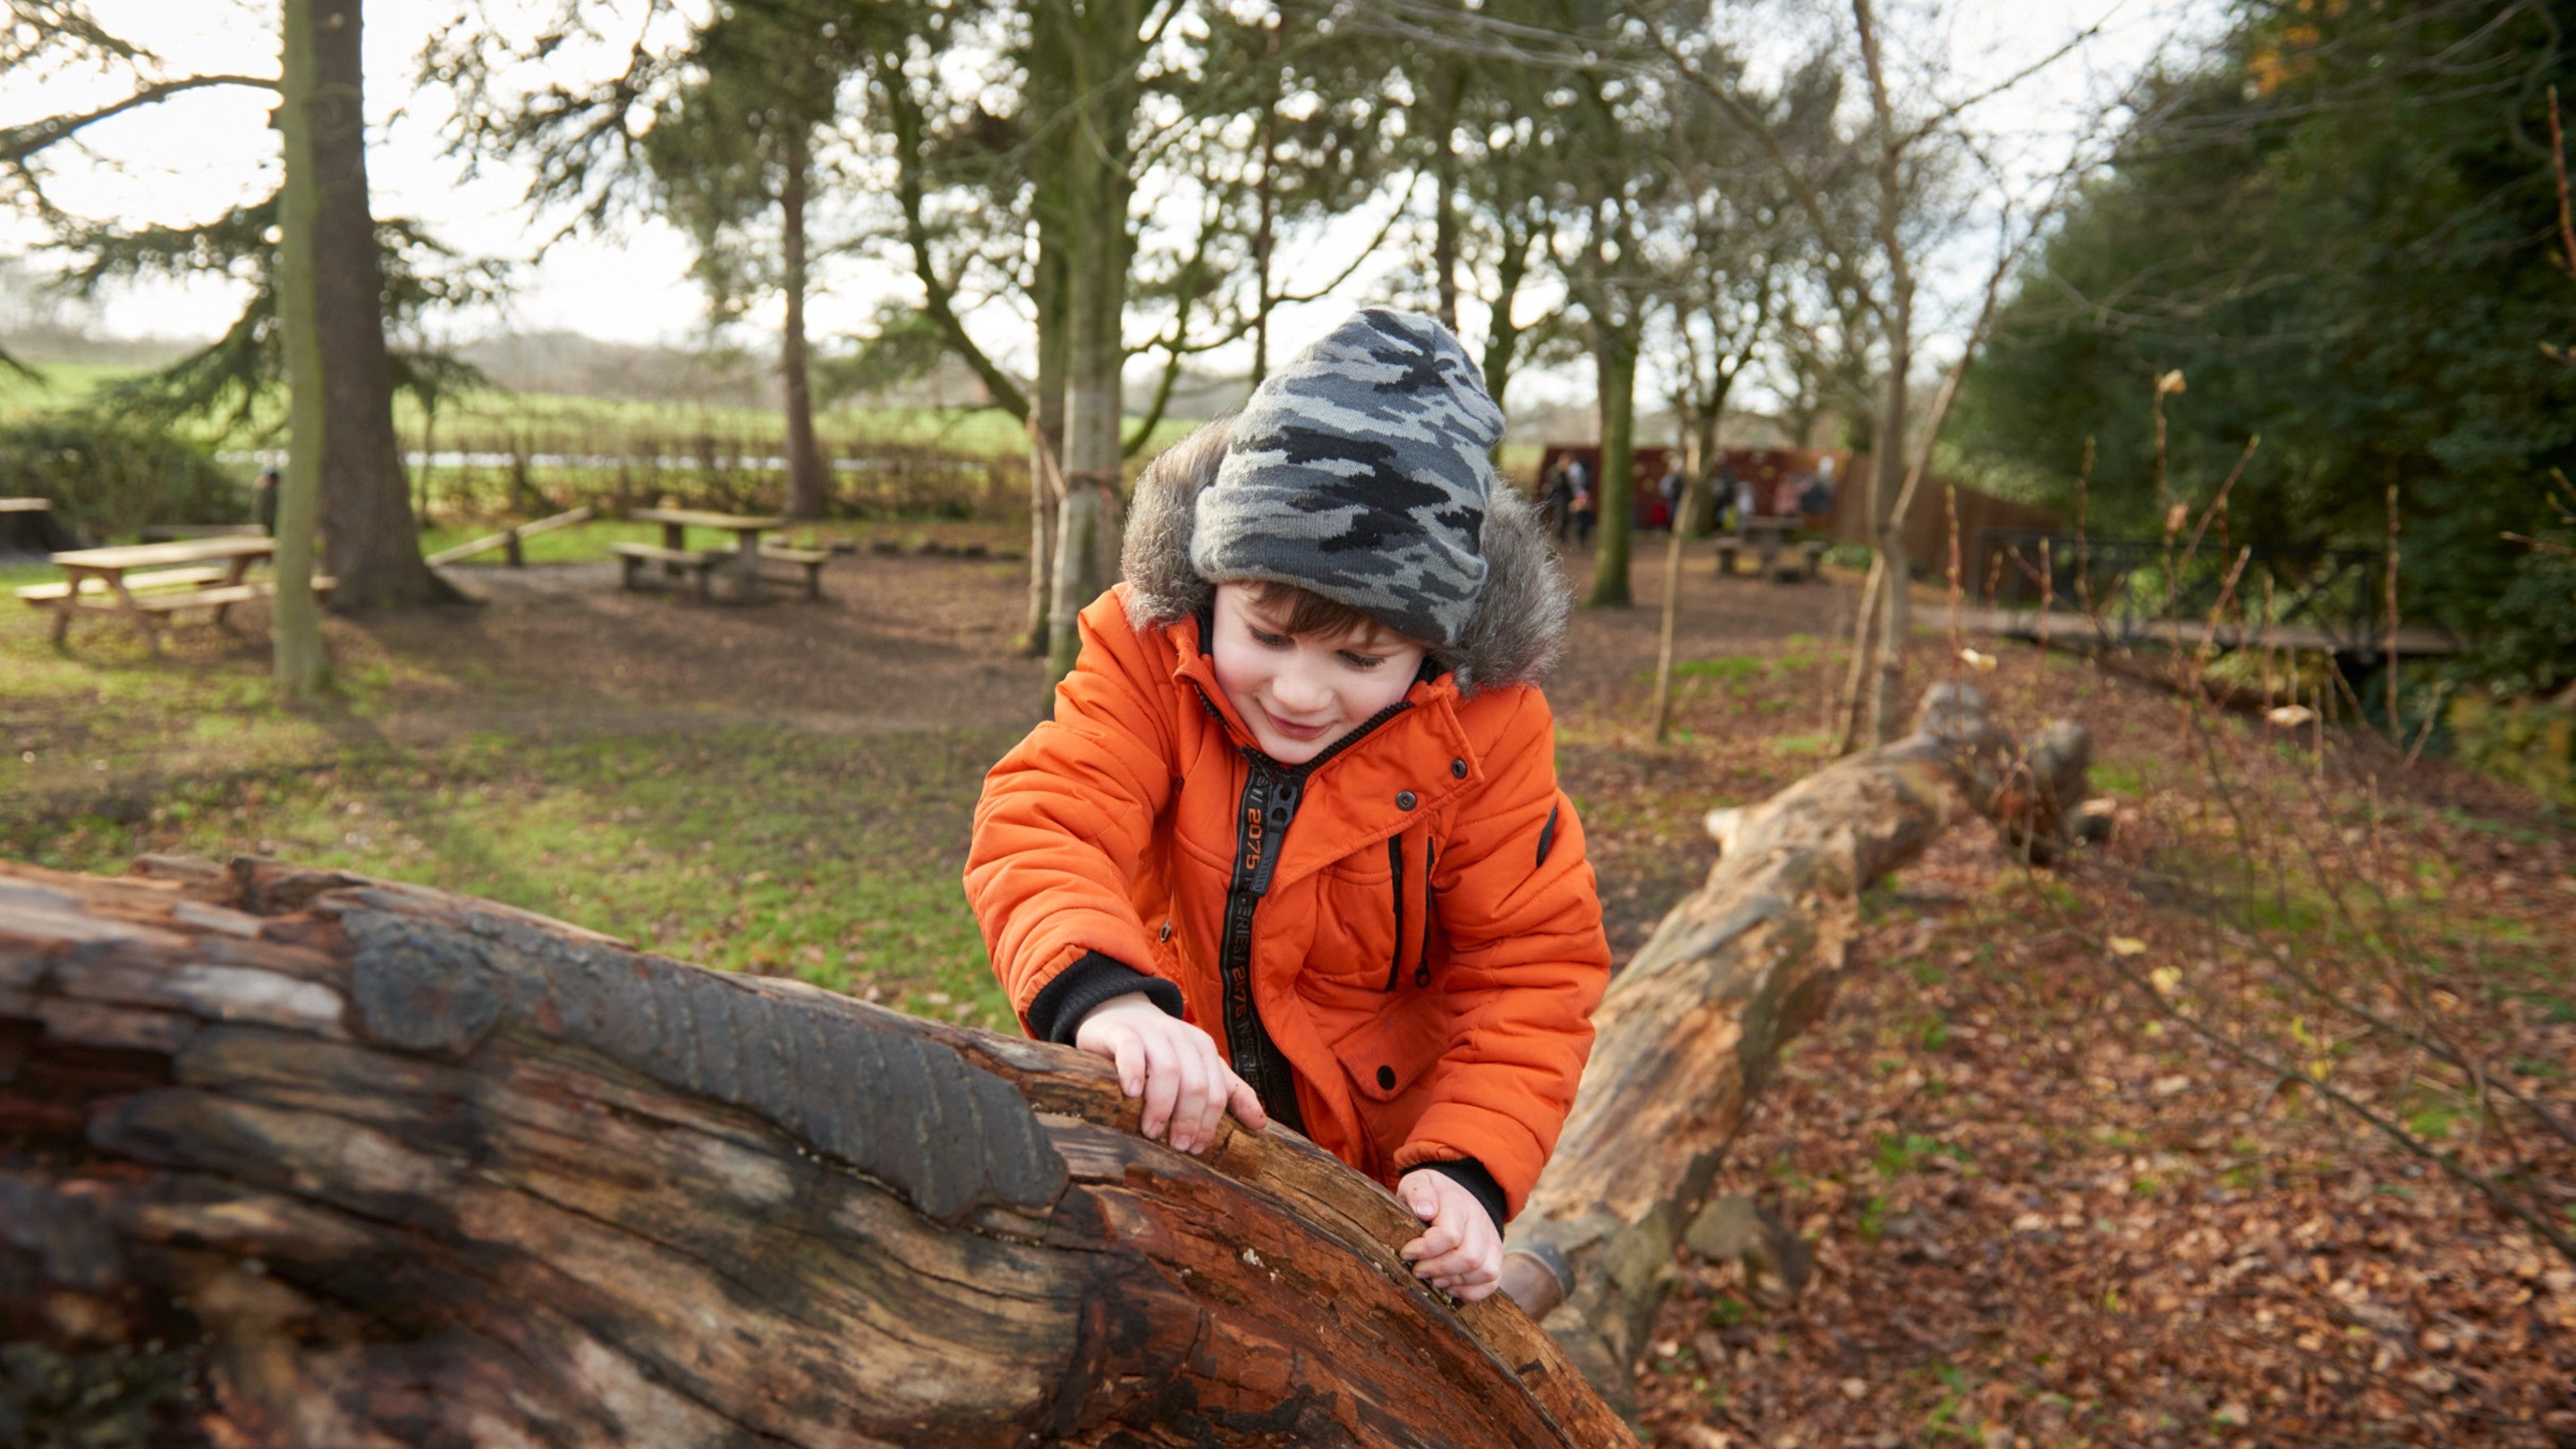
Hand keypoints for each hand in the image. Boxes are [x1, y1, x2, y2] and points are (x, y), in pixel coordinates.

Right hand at [1072, 992, 1267, 1153]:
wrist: (1118, 1015)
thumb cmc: (1158, 1052)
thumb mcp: (1197, 1068)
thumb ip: (1229, 1092)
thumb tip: (1260, 1124)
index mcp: (1203, 1048)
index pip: (1217, 1092)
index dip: (1209, 1123)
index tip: (1195, 1148)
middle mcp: (1181, 1037)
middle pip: (1195, 1084)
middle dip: (1188, 1119)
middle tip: (1176, 1146)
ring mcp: (1151, 1032)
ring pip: (1167, 1069)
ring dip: (1161, 1105)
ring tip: (1151, 1131)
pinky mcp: (1121, 1031)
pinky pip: (1131, 1049)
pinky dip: (1133, 1072)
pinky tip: (1131, 1093)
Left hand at [1396, 1169, 1500, 1300]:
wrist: (1460, 1193)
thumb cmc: (1432, 1194)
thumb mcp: (1419, 1182)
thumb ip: (1418, 1191)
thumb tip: (1425, 1211)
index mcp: (1458, 1203)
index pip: (1449, 1234)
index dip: (1425, 1249)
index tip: (1406, 1253)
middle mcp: (1479, 1221)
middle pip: (1469, 1257)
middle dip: (1438, 1269)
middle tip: (1417, 1270)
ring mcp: (1491, 1240)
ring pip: (1484, 1271)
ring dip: (1454, 1281)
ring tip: (1434, 1279)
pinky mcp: (1495, 1256)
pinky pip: (1493, 1281)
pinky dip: (1471, 1291)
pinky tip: (1450, 1287)